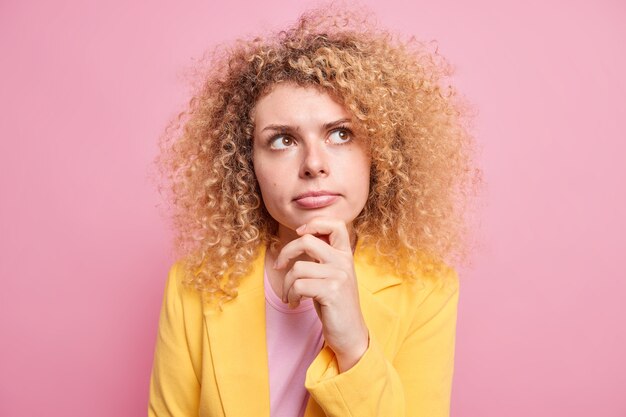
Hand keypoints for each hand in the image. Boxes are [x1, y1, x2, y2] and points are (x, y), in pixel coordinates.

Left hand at [274, 217, 368, 371]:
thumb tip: (301, 235)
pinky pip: (298, 285)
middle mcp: (344, 261)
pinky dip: (290, 295)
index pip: (335, 224)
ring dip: (286, 285)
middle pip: (307, 240)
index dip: (314, 223)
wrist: (350, 334)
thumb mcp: (330, 275)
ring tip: (290, 296)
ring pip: (297, 268)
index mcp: (345, 254)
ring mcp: (339, 275)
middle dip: (285, 253)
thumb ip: (322, 256)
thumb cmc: (334, 304)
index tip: (299, 233)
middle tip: (279, 266)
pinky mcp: (332, 291)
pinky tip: (294, 303)